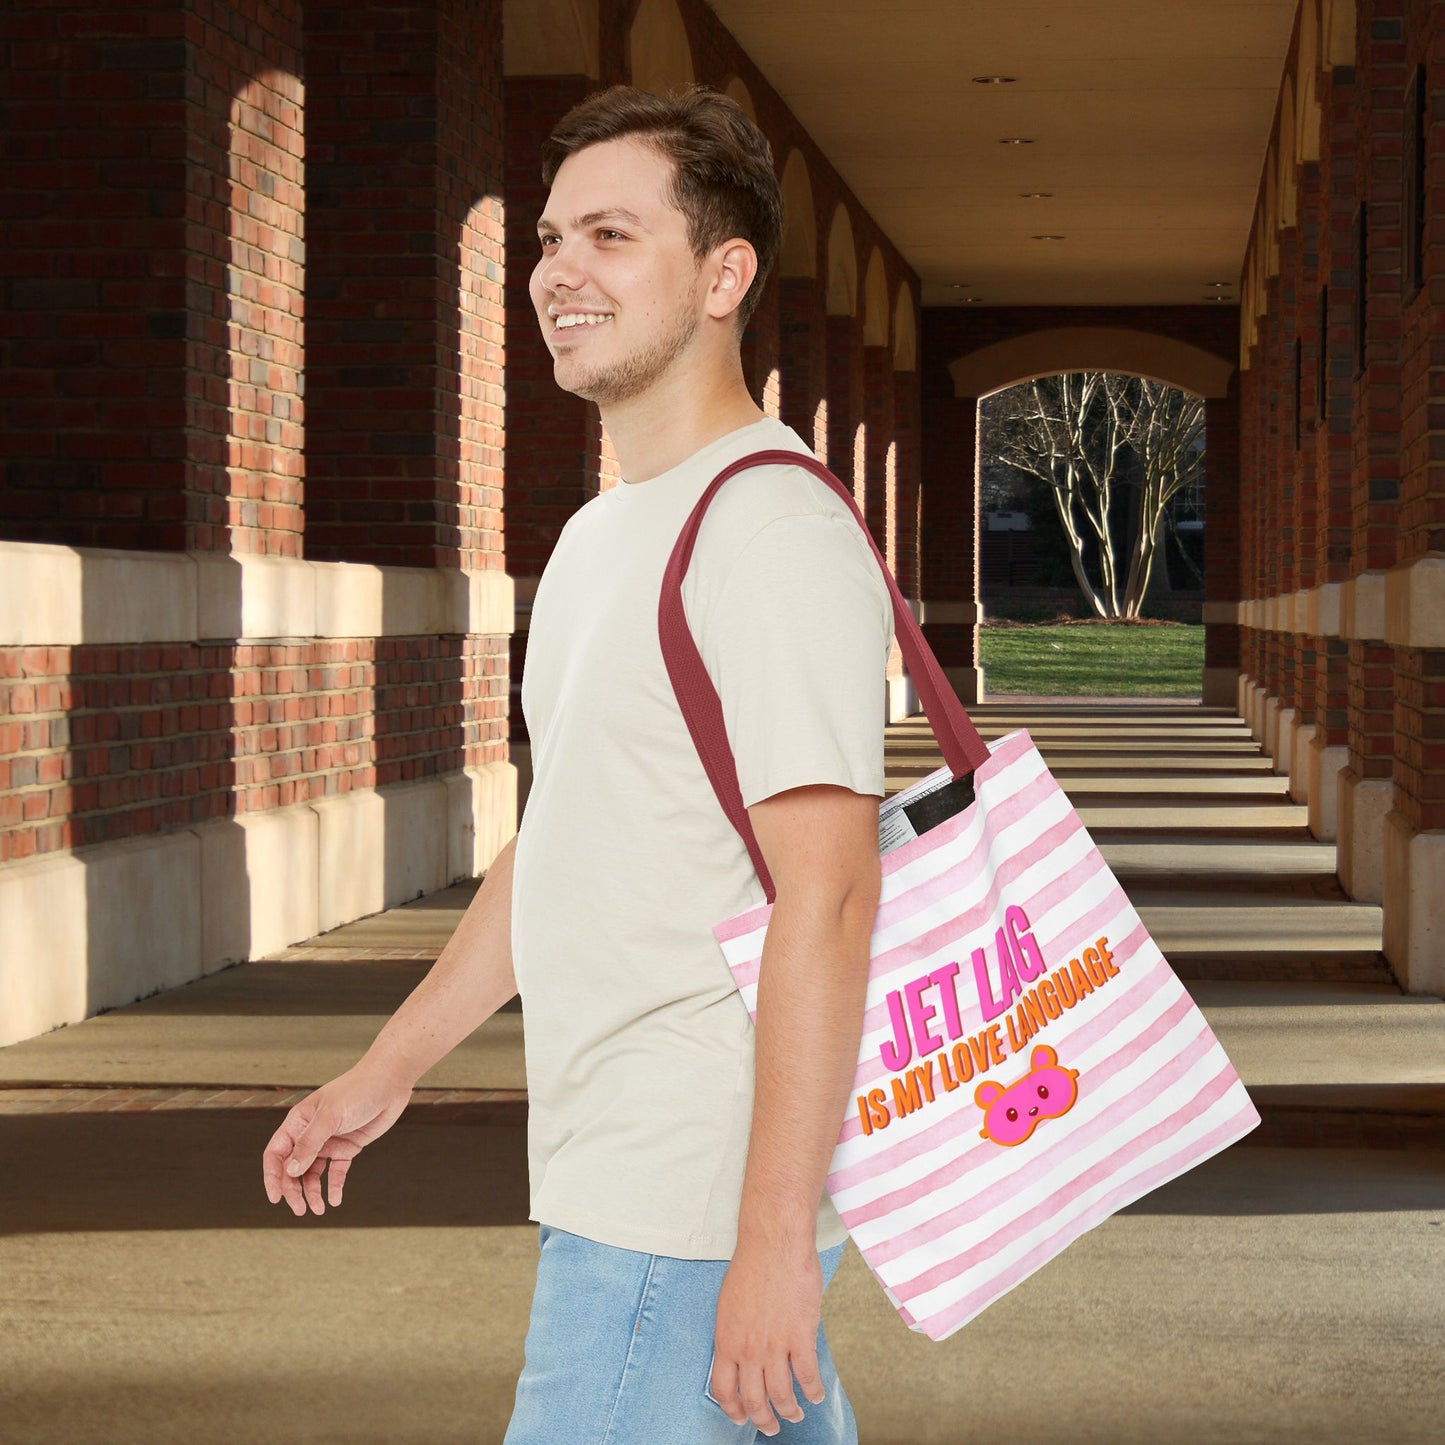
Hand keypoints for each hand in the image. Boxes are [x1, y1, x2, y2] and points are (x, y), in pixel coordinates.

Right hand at [261, 1061, 412, 1216]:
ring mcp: (329, 1141)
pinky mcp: (348, 1147)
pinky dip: (334, 1186)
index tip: (276, 1198)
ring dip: (313, 1192)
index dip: (272, 1176)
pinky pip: (336, 1171)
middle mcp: (311, 1133)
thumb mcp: (330, 1116)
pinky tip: (335, 1199)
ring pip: (313, 1173)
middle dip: (294, 1190)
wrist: (390, 1082)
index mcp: (299, 1122)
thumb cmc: (357, 1090)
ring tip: (319, 1209)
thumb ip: (310, 1143)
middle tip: (301, 1209)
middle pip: (293, 1168)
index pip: (276, 1153)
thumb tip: (290, 1170)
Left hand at [710, 1238, 826, 1437]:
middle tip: (771, 1426)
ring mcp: (774, 1346)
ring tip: (795, 1414)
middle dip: (763, 1420)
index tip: (741, 1417)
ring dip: (789, 1411)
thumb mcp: (729, 1305)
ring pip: (782, 1395)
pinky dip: (813, 1391)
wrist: (774, 1243)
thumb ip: (734, 1334)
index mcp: (726, 1340)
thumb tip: (741, 1355)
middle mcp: (748, 1350)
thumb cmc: (751, 1265)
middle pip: (754, 1400)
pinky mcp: (800, 1337)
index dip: (733, 1410)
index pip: (724, 1391)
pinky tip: (815, 1395)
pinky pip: (808, 1376)